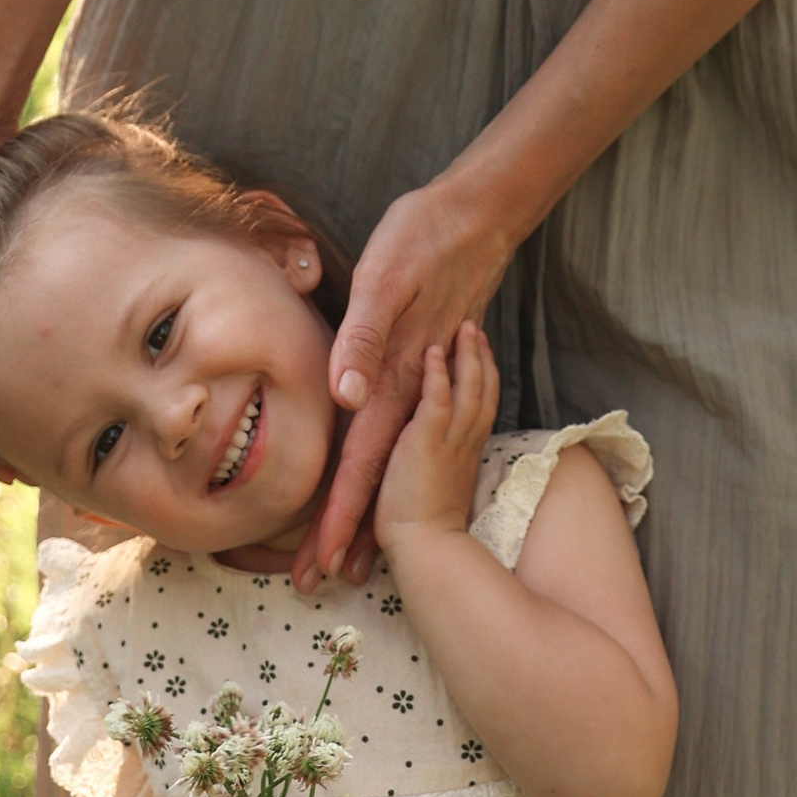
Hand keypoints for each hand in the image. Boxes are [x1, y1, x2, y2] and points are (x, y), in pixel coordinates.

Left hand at [291, 171, 511, 589]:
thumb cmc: (422, 238)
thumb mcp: (387, 279)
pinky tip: (385, 481)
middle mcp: (410, 392)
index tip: (322, 563)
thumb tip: (345, 399)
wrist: (476, 215)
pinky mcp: (429, 367)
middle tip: (320, 581)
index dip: (340, 515)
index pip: (359, 461)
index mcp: (393, 379)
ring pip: (389, 462)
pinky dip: (388, 468)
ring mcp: (423, 384)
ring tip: (353, 557)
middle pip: (373, 475)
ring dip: (371, 510)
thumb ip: (365, 339)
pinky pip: (404, 433)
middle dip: (349, 530)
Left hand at [374, 327, 499, 561]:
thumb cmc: (424, 526)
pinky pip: (438, 398)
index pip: (483, 405)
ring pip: (469, 388)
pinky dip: (440, 373)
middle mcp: (464, 441)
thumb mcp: (440, 483)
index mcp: (467, 450)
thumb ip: (441, 459)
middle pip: (484, 389)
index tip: (483, 355)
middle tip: (478, 330)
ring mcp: (449, 440)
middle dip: (483, 358)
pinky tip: (435, 351)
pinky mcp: (427, 440)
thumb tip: (437, 452)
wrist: (424, 548)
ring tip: (467, 328)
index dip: (486, 378)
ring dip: (469, 356)